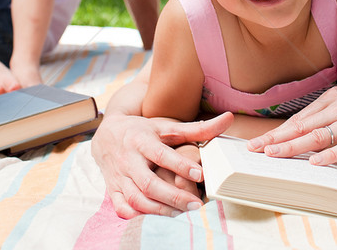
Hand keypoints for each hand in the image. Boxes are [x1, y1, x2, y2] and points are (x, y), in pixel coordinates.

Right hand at [91, 111, 232, 217]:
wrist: (106, 135)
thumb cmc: (143, 130)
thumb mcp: (166, 127)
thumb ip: (198, 128)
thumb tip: (229, 119)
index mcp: (141, 140)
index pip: (161, 154)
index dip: (180, 165)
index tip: (200, 175)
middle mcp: (128, 159)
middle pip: (148, 182)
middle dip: (172, 196)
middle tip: (196, 205)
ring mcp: (119, 176)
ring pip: (136, 198)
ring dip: (159, 209)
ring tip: (182, 213)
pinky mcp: (113, 190)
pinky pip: (122, 208)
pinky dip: (137, 216)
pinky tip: (157, 218)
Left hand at [247, 75, 336, 164]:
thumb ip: (330, 110)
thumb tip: (308, 126)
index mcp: (333, 98)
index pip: (299, 119)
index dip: (277, 131)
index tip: (259, 141)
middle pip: (302, 126)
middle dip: (276, 138)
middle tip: (255, 148)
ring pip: (318, 135)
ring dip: (293, 146)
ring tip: (274, 154)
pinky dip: (330, 154)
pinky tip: (315, 161)